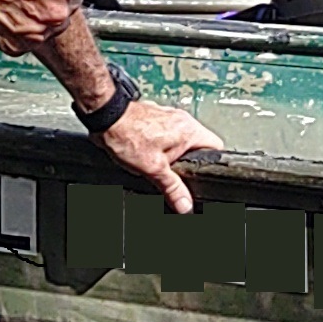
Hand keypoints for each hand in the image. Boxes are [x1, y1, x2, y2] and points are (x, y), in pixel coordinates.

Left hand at [95, 95, 223, 214]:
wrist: (106, 117)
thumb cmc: (127, 135)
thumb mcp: (153, 169)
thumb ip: (172, 188)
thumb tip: (185, 205)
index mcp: (189, 130)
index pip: (216, 147)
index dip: (212, 164)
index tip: (203, 175)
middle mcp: (181, 120)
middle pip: (197, 145)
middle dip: (187, 162)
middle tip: (176, 173)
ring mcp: (168, 116)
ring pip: (180, 140)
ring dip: (172, 153)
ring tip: (159, 163)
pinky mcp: (155, 117)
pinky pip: (166, 133)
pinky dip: (160, 144)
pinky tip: (147, 153)